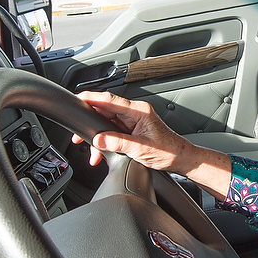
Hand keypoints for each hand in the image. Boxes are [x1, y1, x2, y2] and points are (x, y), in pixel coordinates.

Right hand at [74, 90, 190, 170]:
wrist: (181, 159)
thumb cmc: (169, 152)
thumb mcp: (141, 149)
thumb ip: (118, 143)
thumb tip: (99, 140)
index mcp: (139, 111)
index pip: (110, 100)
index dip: (92, 98)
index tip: (78, 98)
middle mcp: (135, 113)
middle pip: (105, 111)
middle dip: (90, 123)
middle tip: (77, 135)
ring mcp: (133, 121)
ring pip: (107, 123)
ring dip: (98, 137)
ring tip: (92, 152)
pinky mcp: (132, 130)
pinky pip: (112, 132)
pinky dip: (105, 142)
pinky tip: (102, 153)